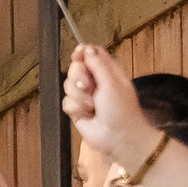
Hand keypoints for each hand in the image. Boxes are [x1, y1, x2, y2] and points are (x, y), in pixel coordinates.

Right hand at [63, 43, 154, 165]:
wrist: (118, 138)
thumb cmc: (121, 110)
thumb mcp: (111, 83)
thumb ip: (97, 65)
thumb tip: (86, 48)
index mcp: (107, 71)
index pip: (92, 53)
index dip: (83, 52)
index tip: (77, 54)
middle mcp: (95, 81)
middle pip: (76, 68)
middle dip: (79, 77)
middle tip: (89, 87)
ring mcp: (85, 96)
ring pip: (68, 85)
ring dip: (79, 96)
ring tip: (91, 106)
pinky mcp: (77, 110)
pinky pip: (66, 102)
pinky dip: (76, 109)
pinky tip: (87, 115)